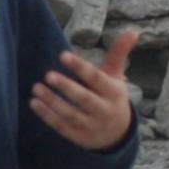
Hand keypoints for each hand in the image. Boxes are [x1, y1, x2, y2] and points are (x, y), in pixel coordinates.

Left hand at [31, 30, 142, 148]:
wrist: (117, 134)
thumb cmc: (112, 96)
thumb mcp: (117, 76)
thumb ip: (119, 54)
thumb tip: (133, 31)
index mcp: (114, 92)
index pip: (96, 79)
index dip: (80, 67)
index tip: (63, 55)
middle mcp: (104, 110)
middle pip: (84, 99)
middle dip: (66, 87)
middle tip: (47, 75)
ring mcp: (92, 126)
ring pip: (71, 114)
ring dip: (52, 102)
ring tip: (36, 88)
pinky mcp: (79, 137)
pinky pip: (62, 127)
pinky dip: (47, 116)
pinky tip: (34, 103)